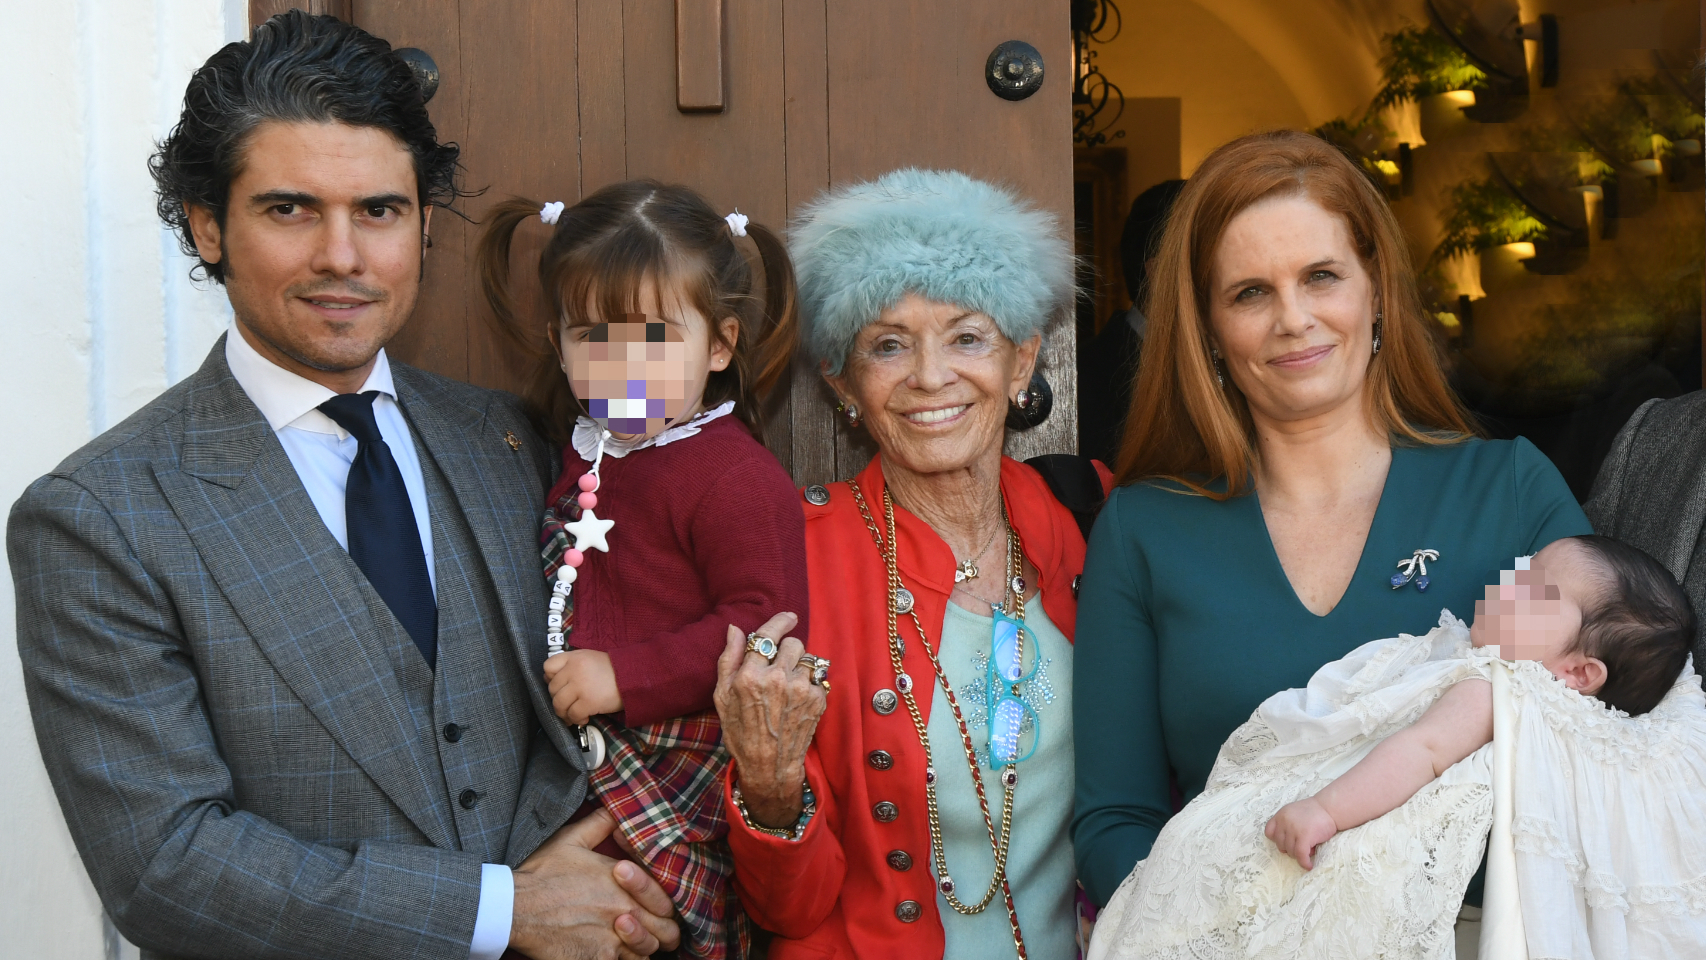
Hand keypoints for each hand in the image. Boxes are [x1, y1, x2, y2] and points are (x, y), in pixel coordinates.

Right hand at [510, 808, 680, 959]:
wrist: (513, 907)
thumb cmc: (542, 873)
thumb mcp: (572, 839)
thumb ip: (601, 823)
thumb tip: (616, 811)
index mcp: (625, 884)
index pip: (667, 901)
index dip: (663, 903)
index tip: (651, 903)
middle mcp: (625, 914)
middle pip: (666, 932)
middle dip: (662, 929)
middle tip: (650, 925)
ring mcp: (612, 942)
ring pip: (648, 952)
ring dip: (643, 946)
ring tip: (629, 938)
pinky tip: (611, 951)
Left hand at [544, 649, 622, 724]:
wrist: (633, 676)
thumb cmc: (613, 669)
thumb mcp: (590, 658)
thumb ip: (572, 665)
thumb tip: (552, 681)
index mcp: (574, 657)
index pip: (548, 667)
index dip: (550, 679)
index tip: (560, 686)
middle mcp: (574, 670)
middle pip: (552, 689)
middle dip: (558, 700)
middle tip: (568, 705)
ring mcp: (580, 686)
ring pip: (559, 704)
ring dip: (564, 713)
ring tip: (572, 716)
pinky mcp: (588, 702)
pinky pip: (573, 715)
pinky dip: (576, 720)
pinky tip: (584, 718)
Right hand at [713, 612, 825, 827]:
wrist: (769, 766)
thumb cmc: (741, 732)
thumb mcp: (722, 697)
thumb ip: (729, 659)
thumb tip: (735, 629)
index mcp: (750, 675)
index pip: (768, 634)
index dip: (780, 621)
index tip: (788, 617)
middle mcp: (777, 678)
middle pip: (793, 643)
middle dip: (787, 651)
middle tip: (779, 667)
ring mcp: (800, 689)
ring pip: (808, 658)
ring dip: (800, 665)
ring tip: (789, 684)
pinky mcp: (817, 699)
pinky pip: (817, 677)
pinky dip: (809, 683)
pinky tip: (797, 699)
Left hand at [1265, 797, 1338, 869]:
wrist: (1329, 808)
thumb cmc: (1314, 812)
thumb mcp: (1294, 813)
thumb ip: (1286, 824)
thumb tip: (1285, 845)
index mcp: (1280, 815)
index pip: (1269, 832)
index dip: (1277, 839)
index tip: (1287, 841)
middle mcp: (1284, 821)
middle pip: (1280, 844)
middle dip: (1291, 848)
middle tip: (1302, 845)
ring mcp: (1293, 829)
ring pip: (1290, 851)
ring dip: (1299, 854)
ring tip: (1310, 848)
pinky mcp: (1304, 836)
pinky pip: (1300, 855)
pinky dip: (1304, 863)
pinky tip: (1309, 865)